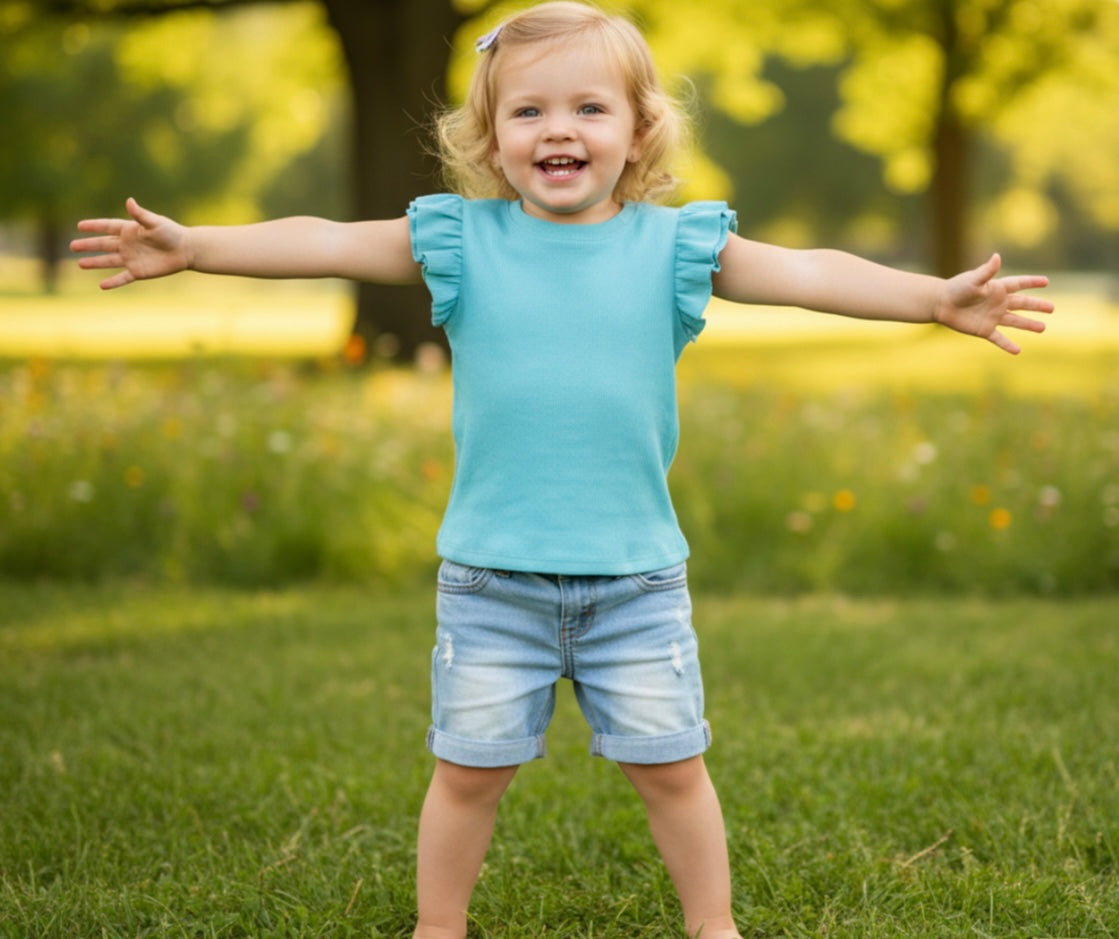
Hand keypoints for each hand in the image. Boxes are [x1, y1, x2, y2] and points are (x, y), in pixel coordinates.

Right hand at [71, 197, 191, 289]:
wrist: (186, 250)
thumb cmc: (171, 233)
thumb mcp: (155, 222)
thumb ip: (140, 215)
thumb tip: (129, 201)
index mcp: (129, 230)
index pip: (107, 227)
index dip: (94, 226)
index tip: (79, 226)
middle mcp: (127, 244)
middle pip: (103, 244)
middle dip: (88, 245)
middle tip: (72, 246)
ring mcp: (132, 258)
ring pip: (109, 261)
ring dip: (95, 262)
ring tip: (80, 264)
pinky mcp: (139, 272)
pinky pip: (123, 278)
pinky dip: (113, 282)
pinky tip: (101, 286)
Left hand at [935, 253, 1052, 354]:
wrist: (940, 303)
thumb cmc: (956, 288)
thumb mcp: (973, 279)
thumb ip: (987, 271)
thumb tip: (997, 256)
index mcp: (997, 289)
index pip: (1019, 284)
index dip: (1032, 282)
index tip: (1046, 281)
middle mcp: (998, 303)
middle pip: (1022, 304)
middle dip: (1037, 306)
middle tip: (1052, 308)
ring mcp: (992, 317)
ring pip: (1015, 321)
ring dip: (1028, 325)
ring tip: (1043, 328)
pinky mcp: (984, 329)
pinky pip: (999, 338)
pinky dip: (1008, 345)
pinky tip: (1018, 351)